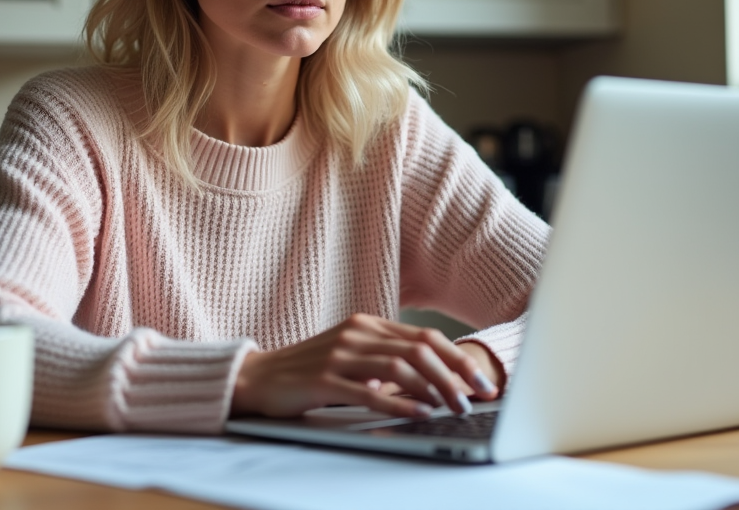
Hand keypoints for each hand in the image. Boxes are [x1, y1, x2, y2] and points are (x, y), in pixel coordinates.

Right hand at [230, 313, 499, 419]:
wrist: (258, 377)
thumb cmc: (309, 370)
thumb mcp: (351, 357)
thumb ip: (384, 361)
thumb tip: (430, 382)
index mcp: (367, 325)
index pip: (425, 337)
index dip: (457, 358)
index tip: (480, 381)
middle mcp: (357, 334)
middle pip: (419, 349)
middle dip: (455, 374)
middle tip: (476, 398)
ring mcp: (340, 355)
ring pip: (401, 367)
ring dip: (434, 388)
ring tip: (454, 408)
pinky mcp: (324, 379)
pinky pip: (369, 391)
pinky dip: (400, 401)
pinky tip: (420, 412)